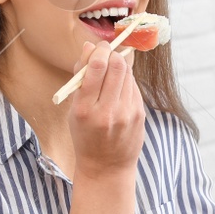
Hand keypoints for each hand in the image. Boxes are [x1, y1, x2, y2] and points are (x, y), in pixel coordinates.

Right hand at [68, 42, 143, 179]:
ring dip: (119, 67)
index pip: (96, 68)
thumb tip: (89, 46)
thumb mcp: (74, 110)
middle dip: (112, 54)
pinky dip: (126, 82)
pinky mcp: (139, 114)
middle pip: (117, 66)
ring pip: (128, 74)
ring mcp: (126, 113)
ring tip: (110, 76)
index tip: (99, 46)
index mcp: (84, 109)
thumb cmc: (85, 135)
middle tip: (107, 54)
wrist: (106, 167)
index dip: (100, 50)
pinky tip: (118, 92)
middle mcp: (107, 111)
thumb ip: (80, 78)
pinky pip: (134, 86)